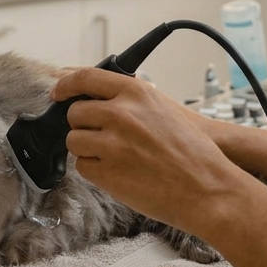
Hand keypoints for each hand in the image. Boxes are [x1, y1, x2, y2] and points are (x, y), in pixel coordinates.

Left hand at [55, 68, 253, 236]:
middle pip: (75, 113)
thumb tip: (92, 91)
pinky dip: (95, 170)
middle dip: (83, 124)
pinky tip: (118, 172)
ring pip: (74, 141)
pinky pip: (83, 167)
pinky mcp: (106, 173)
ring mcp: (111, 144)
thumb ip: (129, 98)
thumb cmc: (191, 150)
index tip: (59, 93)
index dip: (66, 85)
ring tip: (113, 156)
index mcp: (134, 93)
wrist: (207, 187)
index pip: (85, 78)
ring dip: (87, 148)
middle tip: (101, 136)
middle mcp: (119, 114)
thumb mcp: (163, 108)